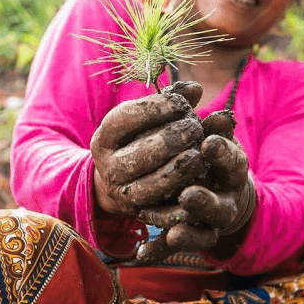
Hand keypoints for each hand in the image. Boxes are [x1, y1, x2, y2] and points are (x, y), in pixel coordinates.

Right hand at [90, 82, 204, 216]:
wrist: (120, 183)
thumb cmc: (140, 139)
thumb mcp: (146, 118)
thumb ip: (170, 101)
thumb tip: (195, 88)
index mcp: (105, 138)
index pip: (125, 119)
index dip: (155, 110)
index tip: (182, 103)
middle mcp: (109, 167)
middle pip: (140, 154)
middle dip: (170, 141)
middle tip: (196, 129)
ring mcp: (124, 194)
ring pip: (151, 185)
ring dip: (177, 171)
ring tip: (199, 156)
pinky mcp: (141, 214)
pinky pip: (161, 214)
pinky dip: (179, 206)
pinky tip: (198, 191)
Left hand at [135, 125, 254, 263]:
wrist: (224, 188)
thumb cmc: (214, 155)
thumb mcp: (215, 136)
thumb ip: (212, 126)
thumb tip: (211, 106)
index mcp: (234, 173)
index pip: (233, 163)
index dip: (222, 154)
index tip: (208, 143)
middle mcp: (226, 202)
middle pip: (220, 208)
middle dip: (205, 202)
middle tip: (187, 195)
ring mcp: (211, 224)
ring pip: (204, 234)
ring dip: (188, 233)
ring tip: (173, 233)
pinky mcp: (194, 237)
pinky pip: (176, 248)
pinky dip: (161, 250)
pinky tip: (143, 254)